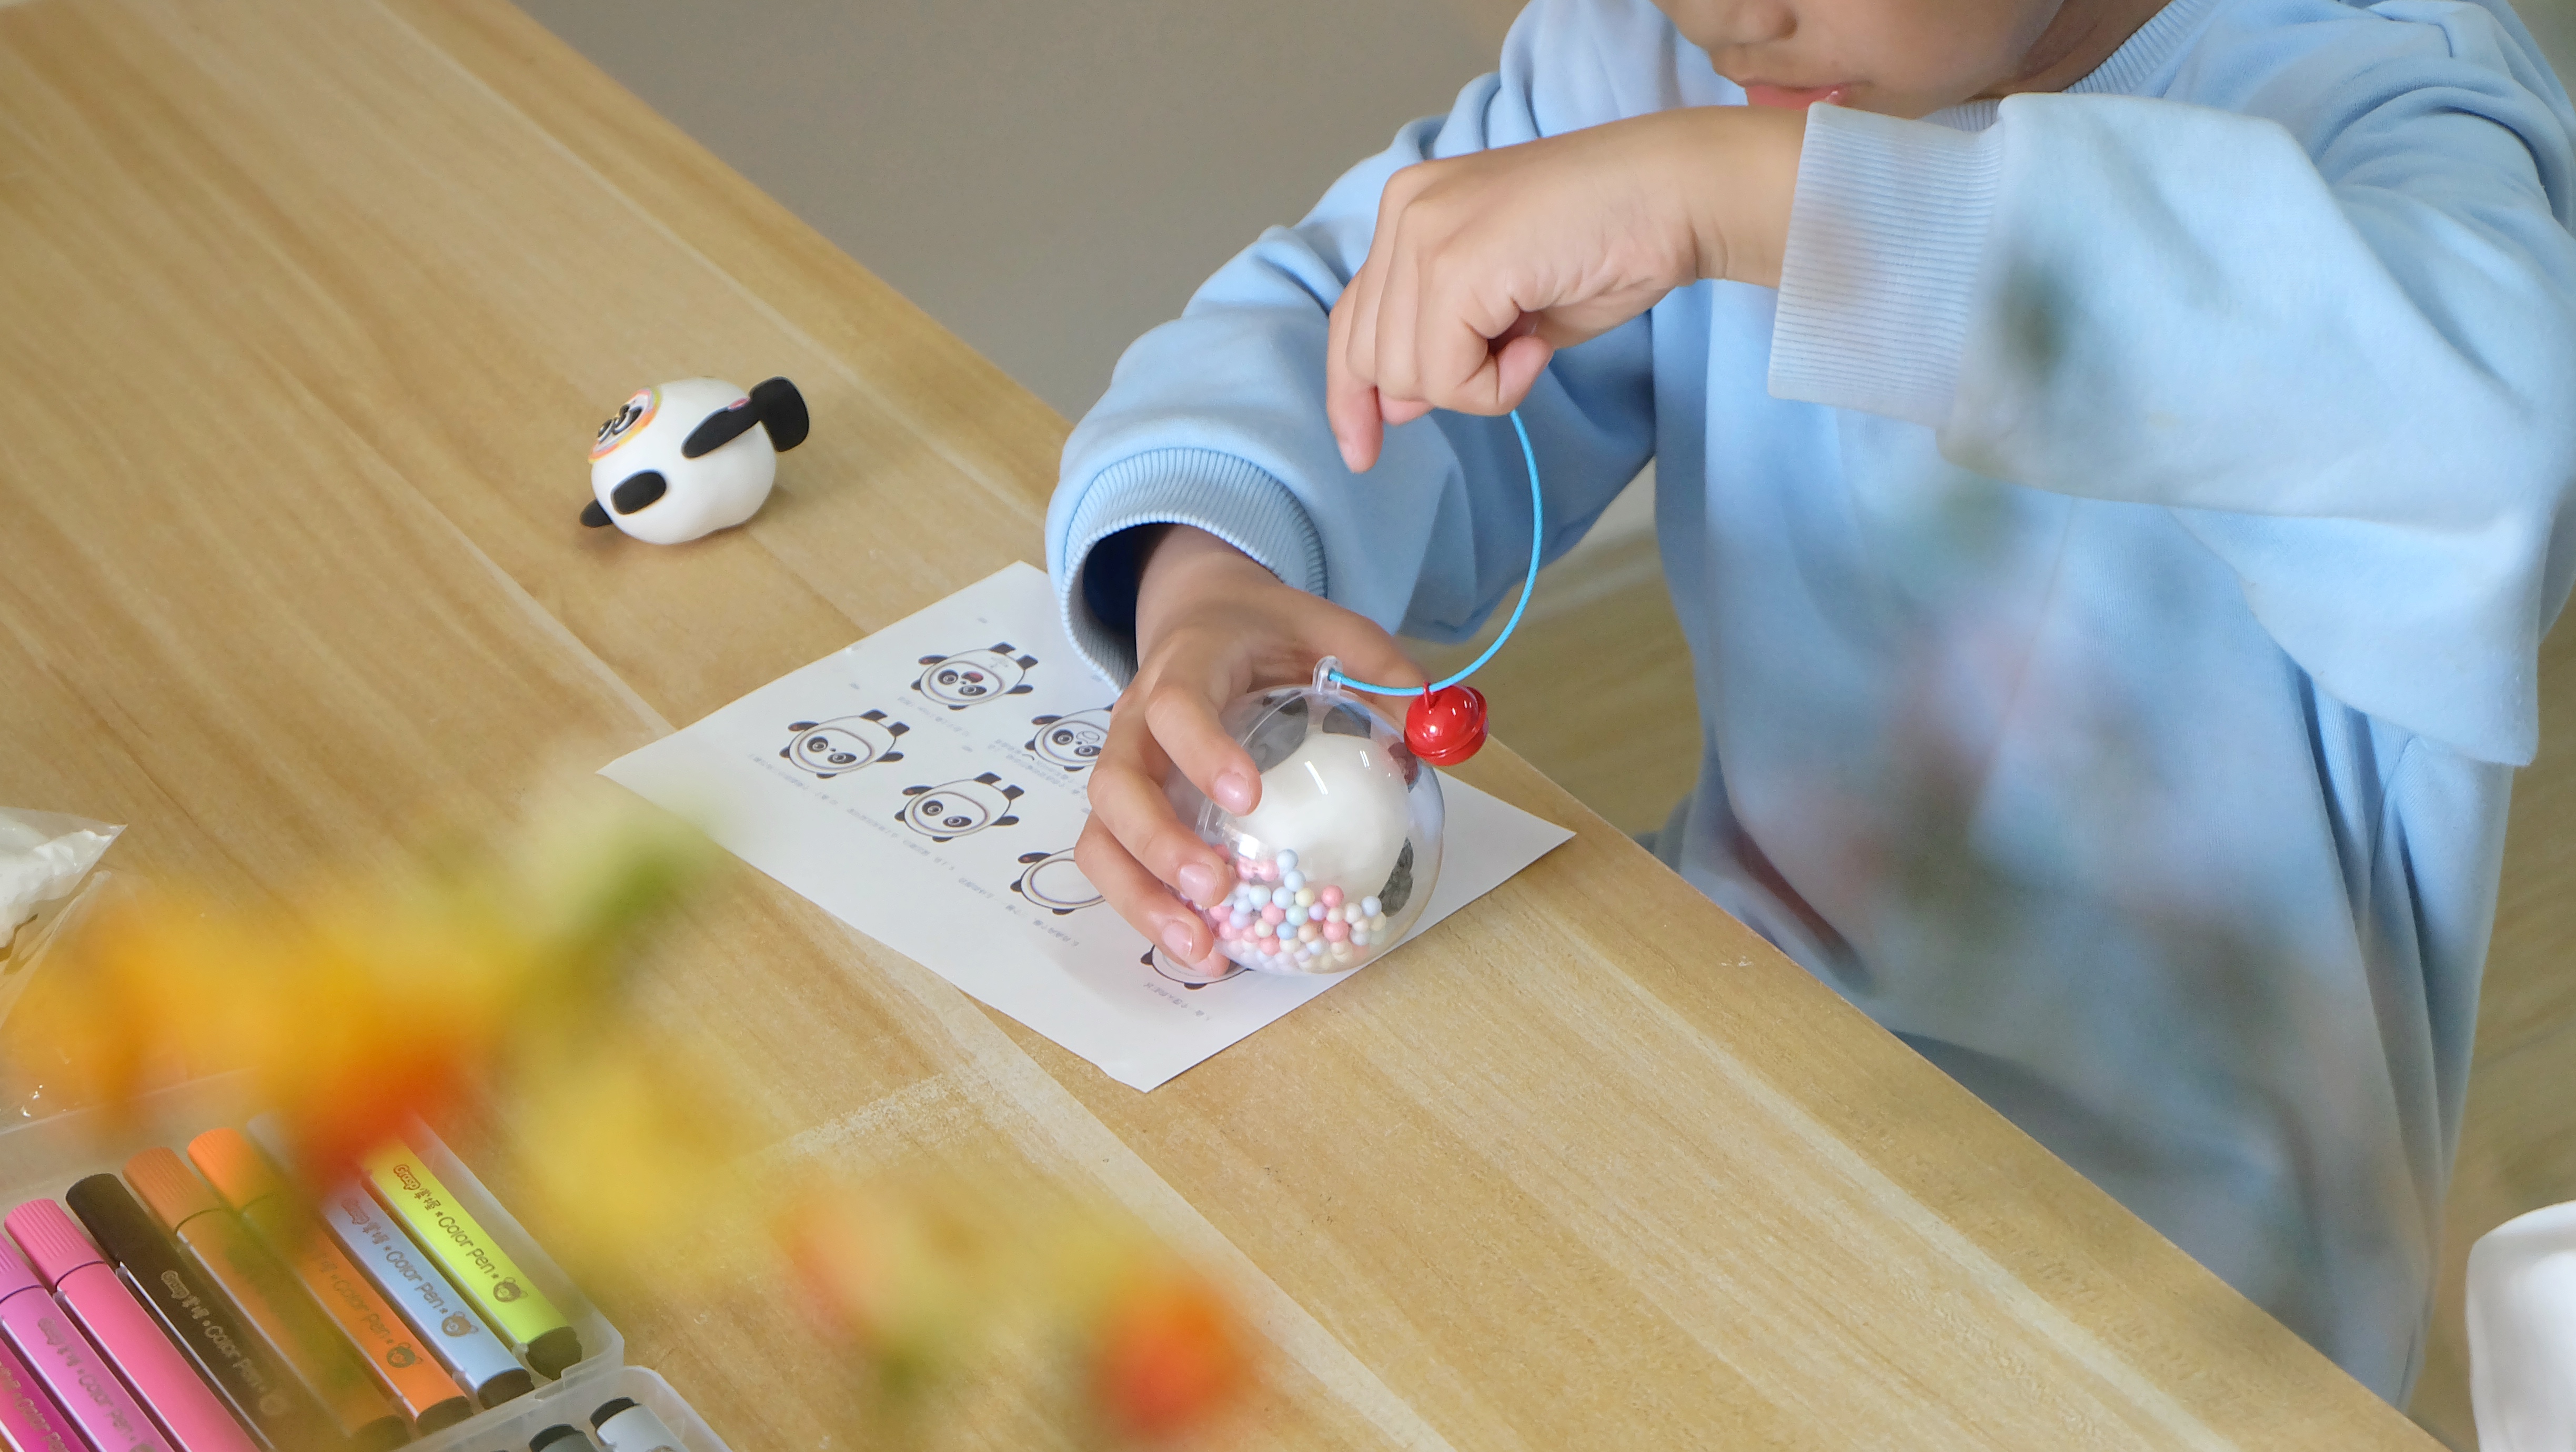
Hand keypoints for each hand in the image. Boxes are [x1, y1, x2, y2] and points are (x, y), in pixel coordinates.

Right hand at [1078, 526, 1425, 971]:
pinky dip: (1148, 912)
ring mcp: (1124, 768)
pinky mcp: (1124, 810)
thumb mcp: (1329, 629)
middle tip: (1217, 887)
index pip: (1175, 707)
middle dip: (1158, 844)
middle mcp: (1135, 721)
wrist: (1200, 615)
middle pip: (1117, 786)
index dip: (1202, 752)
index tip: (1247, 797)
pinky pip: (1115, 864)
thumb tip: (1434, 736)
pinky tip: (1205, 952)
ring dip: (1143, 898)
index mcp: (1185, 666)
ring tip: (1201, 948)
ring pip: (1102, 838)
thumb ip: (1383, 669)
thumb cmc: (1265, 631)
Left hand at [1327, 104, 1804, 470]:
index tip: (1362, 449)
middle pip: (1371, 357)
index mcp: (1411, 211)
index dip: (1349, 393)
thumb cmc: (1608, 243)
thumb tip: (1395, 405)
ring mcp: (1425, 233)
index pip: (1352, 320)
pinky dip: (1498, 385)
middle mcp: (1404, 212)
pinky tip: (1540, 342)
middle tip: (1517, 349)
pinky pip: (1447, 377)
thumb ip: (1442, 342)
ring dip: (1477, 384)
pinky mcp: (1456, 266)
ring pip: (1405, 374)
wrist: (1674, 195)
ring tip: (1534, 335)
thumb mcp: (1504, 306)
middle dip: (1441, 382)